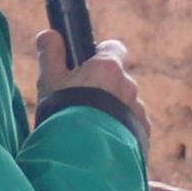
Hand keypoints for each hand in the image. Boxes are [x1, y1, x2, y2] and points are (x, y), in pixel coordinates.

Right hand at [33, 28, 150, 152]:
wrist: (81, 156)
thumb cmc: (62, 114)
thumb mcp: (50, 81)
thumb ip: (51, 54)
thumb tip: (49, 34)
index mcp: (108, 67)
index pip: (114, 48)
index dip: (101, 54)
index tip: (88, 65)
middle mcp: (128, 84)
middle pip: (118, 79)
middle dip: (105, 88)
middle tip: (83, 104)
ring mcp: (138, 109)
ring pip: (127, 103)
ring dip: (115, 110)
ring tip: (92, 128)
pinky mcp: (143, 132)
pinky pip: (133, 125)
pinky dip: (122, 129)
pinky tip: (104, 140)